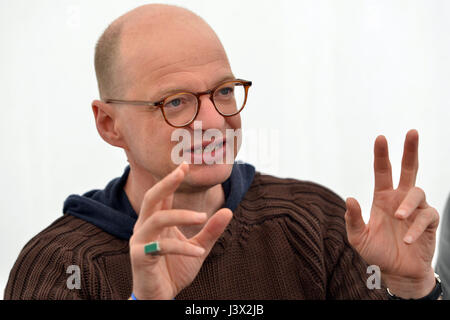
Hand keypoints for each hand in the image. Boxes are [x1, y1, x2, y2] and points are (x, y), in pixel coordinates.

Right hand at [129, 162, 232, 299]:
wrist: (160, 296)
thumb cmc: (174, 270)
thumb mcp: (198, 248)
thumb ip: (210, 230)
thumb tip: (228, 210)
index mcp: (156, 222)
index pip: (162, 195)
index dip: (172, 178)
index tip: (185, 163)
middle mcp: (144, 227)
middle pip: (152, 198)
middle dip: (167, 182)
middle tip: (183, 169)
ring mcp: (140, 242)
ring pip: (157, 219)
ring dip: (181, 215)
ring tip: (202, 217)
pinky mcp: (140, 257)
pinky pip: (161, 247)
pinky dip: (182, 248)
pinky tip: (198, 251)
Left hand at [344, 130, 438, 298]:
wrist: (397, 273)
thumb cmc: (376, 253)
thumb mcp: (358, 238)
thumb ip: (353, 220)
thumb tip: (350, 198)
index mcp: (382, 198)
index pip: (383, 171)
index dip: (382, 155)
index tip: (381, 137)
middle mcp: (400, 199)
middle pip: (409, 169)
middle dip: (410, 150)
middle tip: (411, 132)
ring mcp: (415, 209)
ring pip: (417, 193)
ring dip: (408, 205)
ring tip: (399, 218)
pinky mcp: (429, 222)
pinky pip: (426, 216)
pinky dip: (416, 227)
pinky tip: (408, 240)